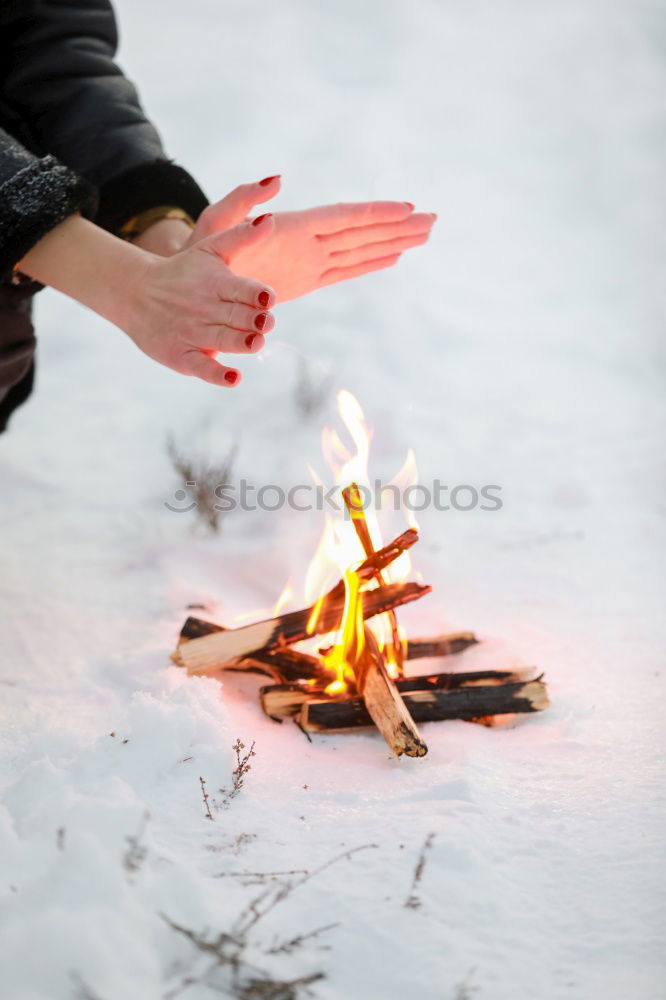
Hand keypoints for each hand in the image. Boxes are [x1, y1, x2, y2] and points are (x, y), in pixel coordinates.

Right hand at [123, 214, 276, 385]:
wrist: (135, 293)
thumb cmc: (184, 270)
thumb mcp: (210, 247)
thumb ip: (242, 236)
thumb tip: (271, 218)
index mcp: (216, 284)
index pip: (240, 289)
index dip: (255, 294)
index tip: (267, 296)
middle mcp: (206, 309)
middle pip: (236, 317)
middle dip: (254, 321)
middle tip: (266, 322)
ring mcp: (193, 334)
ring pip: (223, 340)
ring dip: (241, 342)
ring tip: (255, 342)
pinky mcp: (182, 356)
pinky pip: (203, 368)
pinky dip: (218, 374)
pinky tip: (234, 378)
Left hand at [187, 176, 436, 302]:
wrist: (192, 279)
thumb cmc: (200, 250)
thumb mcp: (217, 221)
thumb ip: (243, 200)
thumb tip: (276, 180)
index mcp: (293, 226)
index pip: (344, 218)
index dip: (376, 214)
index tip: (407, 208)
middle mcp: (307, 240)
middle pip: (361, 232)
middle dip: (397, 227)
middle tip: (433, 220)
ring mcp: (309, 260)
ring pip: (360, 250)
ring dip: (392, 244)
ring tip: (424, 235)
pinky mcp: (306, 280)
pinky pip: (345, 271)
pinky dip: (369, 265)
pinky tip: (391, 258)